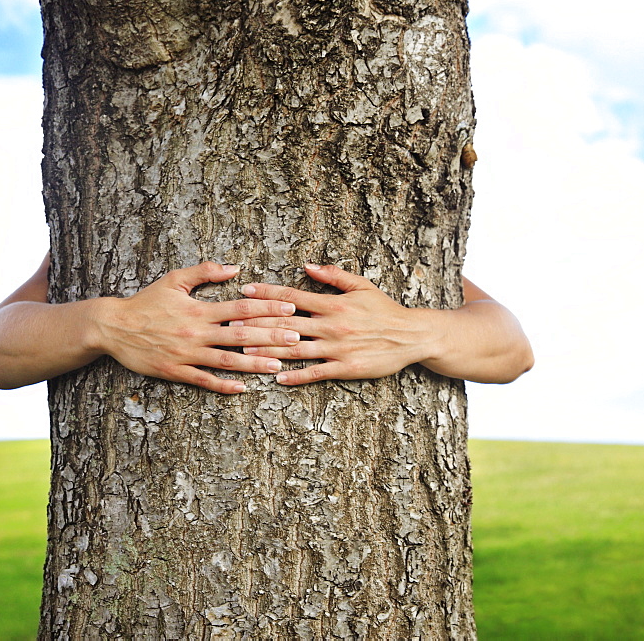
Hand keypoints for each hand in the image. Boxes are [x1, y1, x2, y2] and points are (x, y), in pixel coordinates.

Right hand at [97, 262, 300, 392]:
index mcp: (200, 309)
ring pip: (228, 361)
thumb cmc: (146, 302)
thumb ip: (205, 273)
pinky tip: (243, 388)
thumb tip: (235, 268)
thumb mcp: (174, 280)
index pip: (241, 308)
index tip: (290, 308)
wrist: (112, 327)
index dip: (268, 307)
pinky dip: (223, 385)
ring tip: (278, 366)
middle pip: (241, 336)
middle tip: (297, 339)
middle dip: (271, 337)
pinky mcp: (175, 371)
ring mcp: (187, 354)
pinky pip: (203, 380)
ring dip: (255, 364)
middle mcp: (197, 333)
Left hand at [237, 264, 437, 384]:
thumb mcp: (362, 286)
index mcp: (333, 304)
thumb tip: (307, 266)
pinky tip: (278, 377)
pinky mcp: (346, 368)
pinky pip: (316, 373)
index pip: (293, 297)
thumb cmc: (385, 310)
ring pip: (296, 349)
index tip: (246, 291)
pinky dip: (296, 375)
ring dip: (268, 351)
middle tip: (231, 325)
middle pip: (287, 325)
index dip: (267, 294)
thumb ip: (333, 276)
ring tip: (245, 352)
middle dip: (257, 324)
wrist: (412, 335)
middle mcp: (332, 326)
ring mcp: (338, 348)